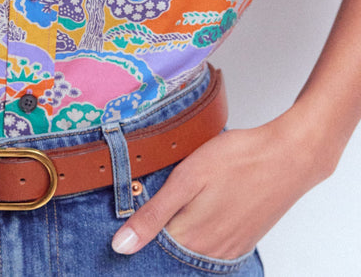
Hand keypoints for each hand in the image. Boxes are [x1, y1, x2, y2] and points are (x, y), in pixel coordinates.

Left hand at [111, 112, 331, 259]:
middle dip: (156, 228)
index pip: (149, 247)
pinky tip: (200, 205)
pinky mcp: (243, 242)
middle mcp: (210, 254)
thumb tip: (121, 247)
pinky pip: (210, 245)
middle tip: (158, 196)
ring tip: (182, 195)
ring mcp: (230, 251)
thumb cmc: (239, 159)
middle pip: (169, 249)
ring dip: (177, 227)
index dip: (136, 226)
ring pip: (189, 247)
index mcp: (191, 240)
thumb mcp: (187, 179)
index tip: (129, 208)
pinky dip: (198, 229)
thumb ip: (153, 215)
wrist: (289, 156)